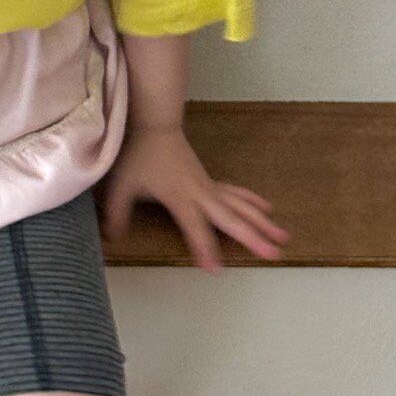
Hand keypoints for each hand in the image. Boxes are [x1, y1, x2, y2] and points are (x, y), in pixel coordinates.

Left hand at [98, 127, 291, 273]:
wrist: (156, 125)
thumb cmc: (139, 156)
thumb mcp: (122, 185)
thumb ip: (117, 213)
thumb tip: (111, 238)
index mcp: (180, 198)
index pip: (194, 228)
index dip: (204, 249)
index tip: (217, 270)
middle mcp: (201, 194)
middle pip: (230, 218)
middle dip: (252, 237)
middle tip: (273, 254)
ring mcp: (209, 187)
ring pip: (241, 207)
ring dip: (262, 222)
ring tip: (284, 239)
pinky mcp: (211, 182)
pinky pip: (236, 193)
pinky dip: (252, 201)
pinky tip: (269, 210)